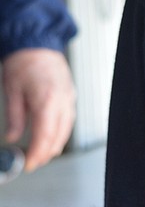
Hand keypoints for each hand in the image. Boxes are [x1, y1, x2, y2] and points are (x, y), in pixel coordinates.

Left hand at [3, 48, 75, 170]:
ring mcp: (69, 99)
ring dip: (54, 146)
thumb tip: (12, 137)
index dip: (37, 154)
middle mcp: (62, 101)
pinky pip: (69, 121)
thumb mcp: (11, 90)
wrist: (38, 42)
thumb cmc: (24, 61)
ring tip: (41, 155)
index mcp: (46, 100)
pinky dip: (61, 133)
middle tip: (32, 163)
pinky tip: (52, 138)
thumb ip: (14, 117)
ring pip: (66, 131)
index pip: (44, 135)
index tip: (28, 164)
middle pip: (57, 137)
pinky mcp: (71, 97)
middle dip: (45, 154)